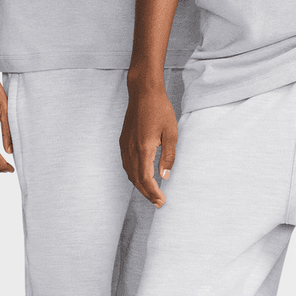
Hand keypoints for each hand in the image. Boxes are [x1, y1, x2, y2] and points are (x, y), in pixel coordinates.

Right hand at [120, 80, 177, 206]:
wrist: (143, 93)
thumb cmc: (160, 110)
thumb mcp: (171, 133)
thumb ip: (168, 157)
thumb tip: (165, 176)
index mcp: (143, 148)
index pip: (146, 178)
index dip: (153, 192)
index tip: (161, 201)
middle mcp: (131, 149)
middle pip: (136, 179)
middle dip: (147, 193)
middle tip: (158, 202)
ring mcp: (124, 146)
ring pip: (129, 173)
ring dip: (139, 186)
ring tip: (151, 193)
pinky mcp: (123, 142)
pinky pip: (126, 164)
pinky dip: (133, 175)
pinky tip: (141, 177)